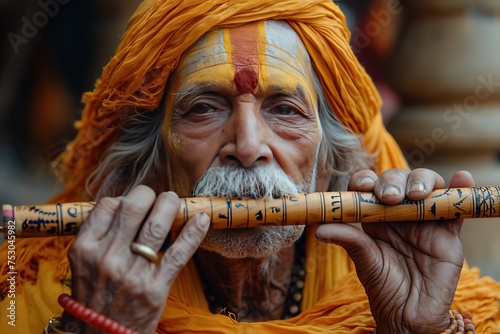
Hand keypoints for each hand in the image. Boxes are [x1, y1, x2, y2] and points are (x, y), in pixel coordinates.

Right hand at [61, 185, 209, 333]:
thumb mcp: (83, 266)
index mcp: (85, 249)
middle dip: (150, 195)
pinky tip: (202, 220)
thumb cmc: (95, 298)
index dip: (126, 198)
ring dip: (170, 206)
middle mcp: (106, 258)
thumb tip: (127, 206)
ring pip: (157, 225)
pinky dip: (193, 233)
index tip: (136, 202)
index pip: (108, 205)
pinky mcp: (155, 288)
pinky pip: (179, 253)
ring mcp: (132, 273)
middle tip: (159, 197)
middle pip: (133, 207)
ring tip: (175, 202)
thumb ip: (100, 236)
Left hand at [316, 168, 474, 332]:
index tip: (363, 187)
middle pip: (398, 180)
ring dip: (422, 181)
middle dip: (393, 180)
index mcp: (375, 215)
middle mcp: (399, 211)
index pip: (370, 186)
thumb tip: (319, 229)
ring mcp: (424, 219)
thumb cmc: (384, 286)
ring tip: (416, 194)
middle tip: (389, 196)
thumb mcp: (365, 261)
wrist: (409, 314)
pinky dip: (461, 189)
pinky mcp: (448, 232)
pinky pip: (457, 207)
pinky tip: (461, 178)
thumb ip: (348, 240)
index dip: (366, 180)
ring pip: (426, 186)